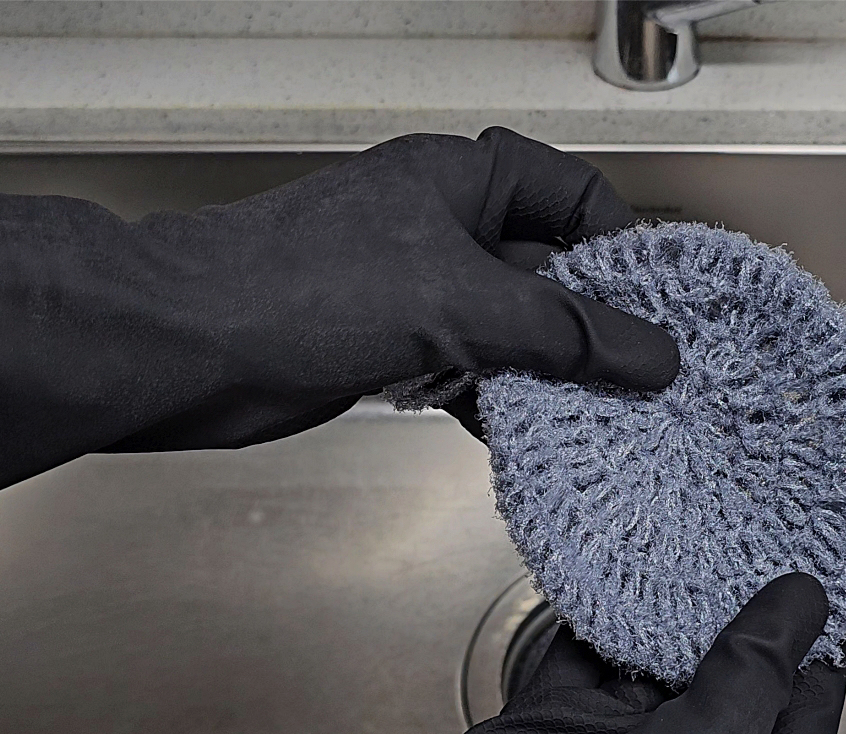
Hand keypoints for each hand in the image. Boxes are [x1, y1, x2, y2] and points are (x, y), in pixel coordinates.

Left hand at [0, 128, 677, 516]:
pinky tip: (529, 440)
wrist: (186, 348)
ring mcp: (411, 291)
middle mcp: (438, 228)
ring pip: (510, 330)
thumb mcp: (461, 302)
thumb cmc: (294, 288)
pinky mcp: (385, 350)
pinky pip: (469, 375)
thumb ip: (564, 332)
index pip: (570, 192)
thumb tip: (647, 353)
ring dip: (550, 375)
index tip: (659, 301)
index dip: (621, 241)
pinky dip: (501, 407)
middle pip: (547, 269)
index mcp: (459, 180)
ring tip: (601, 417)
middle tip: (644, 373)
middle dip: (594, 322)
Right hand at [311, 573, 845, 733]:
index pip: (802, 704)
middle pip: (722, 669)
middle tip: (743, 524)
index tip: (816, 565)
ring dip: (657, 596)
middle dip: (730, 601)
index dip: (814, 636)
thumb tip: (799, 607)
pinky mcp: (545, 731)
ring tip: (681, 524)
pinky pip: (572, 653)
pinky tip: (603, 557)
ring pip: (645, 654)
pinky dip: (584, 606)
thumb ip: (756, 674)